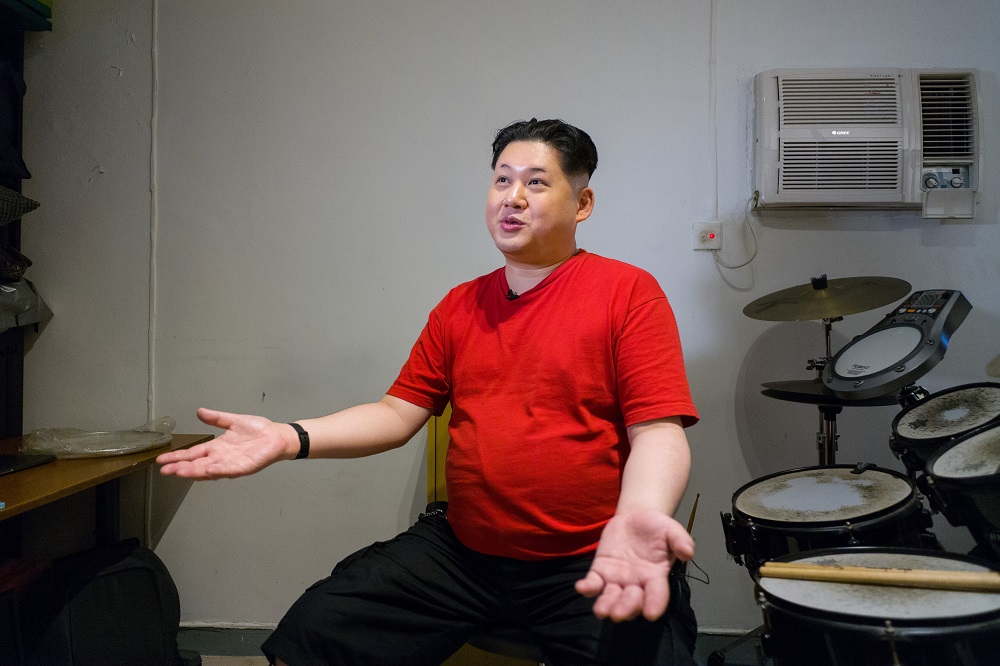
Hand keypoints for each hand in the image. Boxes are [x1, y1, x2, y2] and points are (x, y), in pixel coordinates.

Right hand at [156, 407, 293, 479]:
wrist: (278, 436)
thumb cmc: (258, 430)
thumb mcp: (233, 421)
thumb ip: (216, 418)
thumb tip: (200, 411)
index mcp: (217, 447)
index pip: (193, 453)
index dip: (177, 457)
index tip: (161, 460)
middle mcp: (221, 458)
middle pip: (196, 464)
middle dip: (180, 467)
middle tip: (164, 470)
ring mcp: (231, 464)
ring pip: (209, 470)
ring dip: (195, 471)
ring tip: (180, 472)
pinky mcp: (244, 467)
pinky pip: (229, 470)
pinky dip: (218, 471)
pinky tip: (208, 471)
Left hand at [575, 508, 694, 621]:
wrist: (635, 518)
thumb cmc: (656, 527)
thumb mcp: (671, 529)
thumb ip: (680, 540)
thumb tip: (688, 552)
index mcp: (655, 576)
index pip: (657, 594)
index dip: (655, 604)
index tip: (651, 614)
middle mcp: (636, 583)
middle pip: (632, 602)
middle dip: (626, 608)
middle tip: (619, 613)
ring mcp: (617, 579)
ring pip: (611, 597)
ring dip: (606, 605)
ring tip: (601, 611)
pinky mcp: (600, 571)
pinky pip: (593, 583)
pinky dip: (588, 587)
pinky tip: (582, 587)